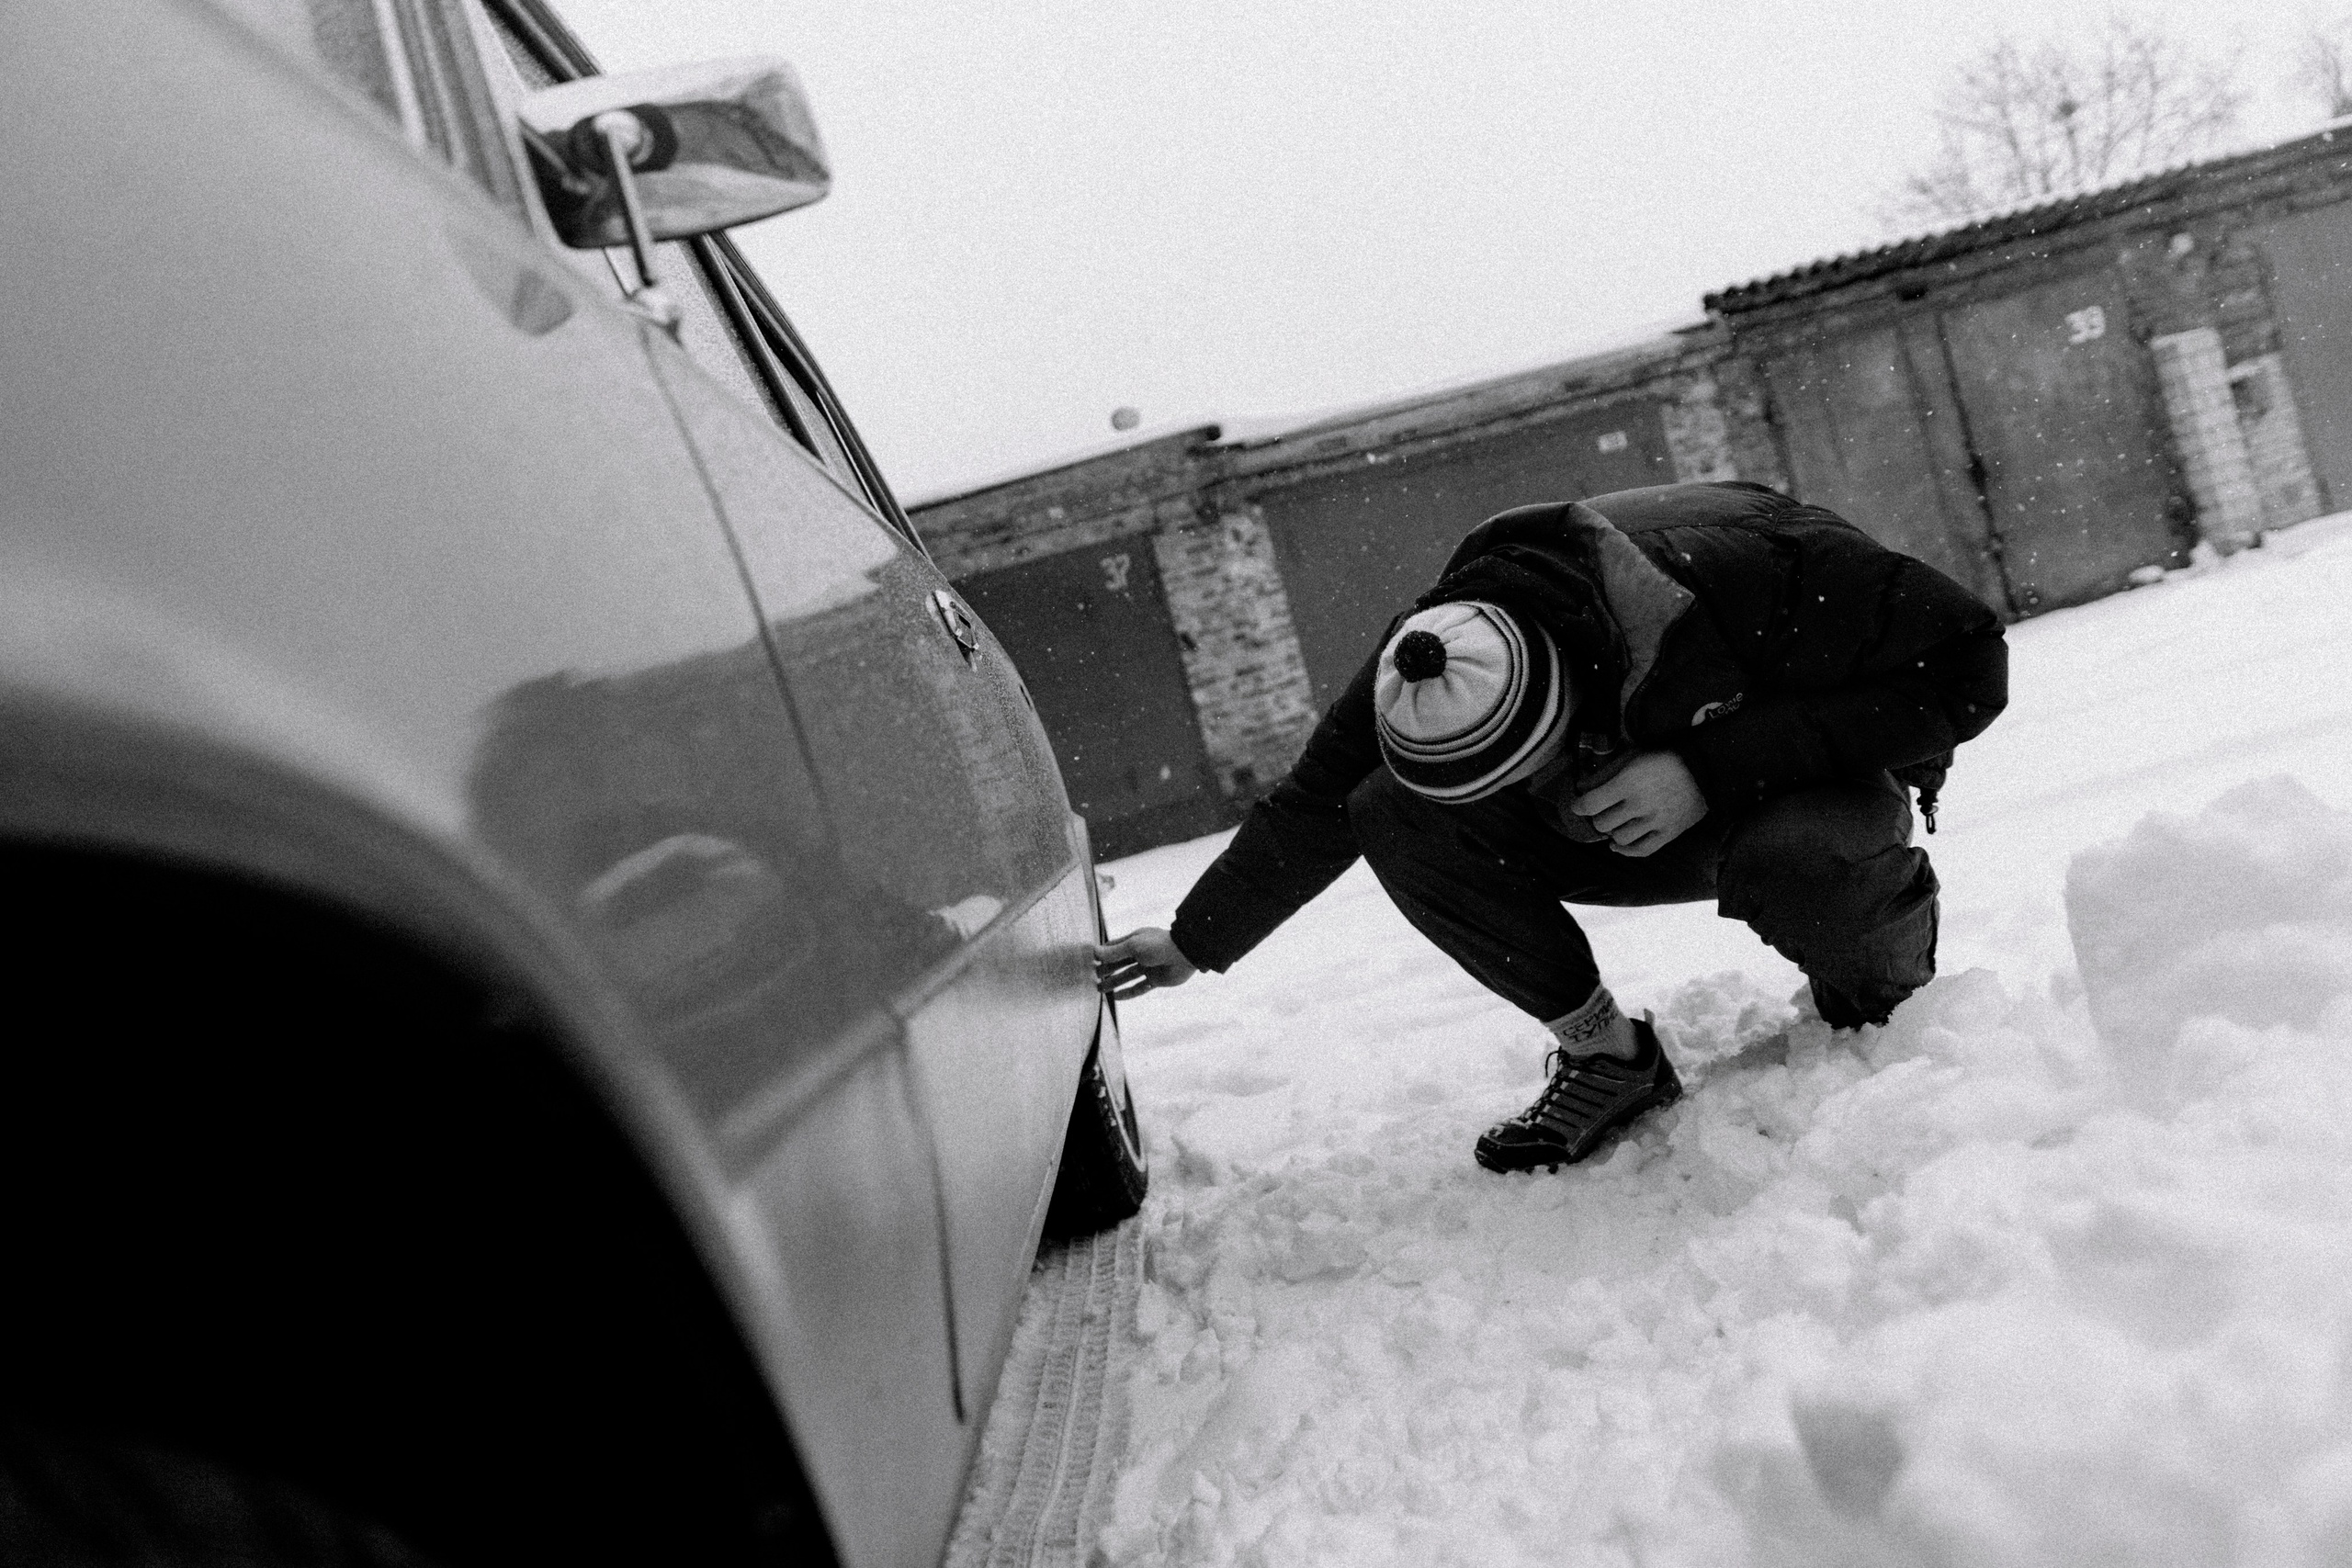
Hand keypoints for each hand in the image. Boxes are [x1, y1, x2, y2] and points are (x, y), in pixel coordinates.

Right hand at [1094, 927, 1196, 999]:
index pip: (1114, 947)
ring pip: (1128, 976)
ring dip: (1114, 982)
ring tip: (1101, 989)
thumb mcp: (1133, 946)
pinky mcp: (1156, 979)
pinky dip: (1129, 992)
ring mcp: (1149, 967)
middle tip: (1092, 978)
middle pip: (1119, 963)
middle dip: (1106, 970)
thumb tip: (1095, 953)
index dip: (1103, 954)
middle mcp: (1141, 953)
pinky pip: (1140, 987)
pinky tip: (1117, 997)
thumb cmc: (1159, 945)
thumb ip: (1114, 952)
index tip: (1090, 962)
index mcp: (1135, 940)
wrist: (1185, 954)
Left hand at [1569, 751, 1706, 856]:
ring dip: (1612, 832)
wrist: (1705, 768)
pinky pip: (1642, 850)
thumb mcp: (1632, 756)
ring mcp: (1656, 822)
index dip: (1579, 806)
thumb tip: (1581, 789)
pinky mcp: (1669, 833)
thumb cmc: (1664, 758)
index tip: (1578, 805)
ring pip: (1620, 839)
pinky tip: (1618, 845)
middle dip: (1597, 818)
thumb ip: (1605, 773)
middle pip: (1603, 824)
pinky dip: (1626, 851)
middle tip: (1601, 812)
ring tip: (1615, 824)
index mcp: (1628, 783)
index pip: (1591, 804)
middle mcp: (1640, 805)